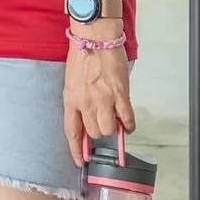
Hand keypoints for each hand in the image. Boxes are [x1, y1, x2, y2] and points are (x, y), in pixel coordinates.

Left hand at [63, 34, 135, 165]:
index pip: (72, 132)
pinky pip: (126, 118)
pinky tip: (128, 123)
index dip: (76, 149)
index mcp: (70, 99)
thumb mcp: (71, 82)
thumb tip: (86, 119)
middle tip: (103, 124)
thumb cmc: (81, 55)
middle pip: (94, 132)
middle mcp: (86, 102)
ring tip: (115, 121)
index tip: (80, 160)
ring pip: (109, 129)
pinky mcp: (120, 94)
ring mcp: (103, 99)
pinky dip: (129, 124)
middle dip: (99, 133)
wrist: (95, 38)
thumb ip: (77, 101)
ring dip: (113, 129)